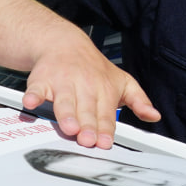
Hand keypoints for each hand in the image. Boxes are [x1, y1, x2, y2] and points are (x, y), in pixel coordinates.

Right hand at [22, 44, 160, 148]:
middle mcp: (84, 86)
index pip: (106, 114)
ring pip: (65, 101)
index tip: (104, 142)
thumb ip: (138, 100)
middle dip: (87, 125)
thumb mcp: (122, 81)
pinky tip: (31, 103)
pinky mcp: (42, 80)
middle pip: (86, 109)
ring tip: (69, 128)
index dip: (105, 128)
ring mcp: (62, 83)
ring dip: (66, 114)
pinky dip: (33, 95)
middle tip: (87, 141)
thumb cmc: (94, 68)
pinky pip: (36, 88)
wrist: (64, 42)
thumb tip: (154, 116)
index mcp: (104, 90)